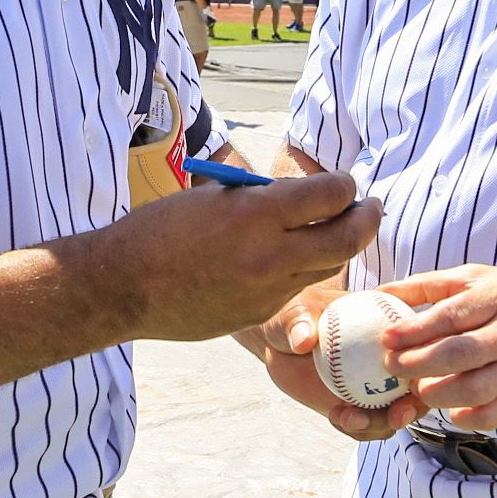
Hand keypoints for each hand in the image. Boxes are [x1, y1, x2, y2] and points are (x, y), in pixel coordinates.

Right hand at [106, 173, 379, 340]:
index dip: (345, 185)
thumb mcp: (212, 197)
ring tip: (342, 230)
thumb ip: (259, 196)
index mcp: (255, 213)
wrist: (123, 286)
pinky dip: (301, 271)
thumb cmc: (159, 230)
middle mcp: (270, 254)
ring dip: (340, 246)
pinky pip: (295, 289)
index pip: (330, 195)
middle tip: (373, 207)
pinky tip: (290, 259)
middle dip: (368, 219)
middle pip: (347, 238)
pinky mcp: (259, 314)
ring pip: (327, 267)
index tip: (346, 183)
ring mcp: (268, 290)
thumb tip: (296, 193)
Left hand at [252, 287, 426, 439]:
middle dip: (414, 405)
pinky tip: (337, 418)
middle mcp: (390, 358)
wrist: (277, 342)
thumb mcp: (292, 313)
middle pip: (416, 387)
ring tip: (350, 418)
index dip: (421, 363)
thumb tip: (303, 340)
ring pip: (394, 412)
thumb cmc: (289, 316)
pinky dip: (358, 427)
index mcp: (388, 326)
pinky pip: (368, 424)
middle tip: (396, 416)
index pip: (416, 345)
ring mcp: (377, 385)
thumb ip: (299, 324)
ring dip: (381, 422)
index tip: (408, 378)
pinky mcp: (360, 406)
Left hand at [376, 265, 496, 431]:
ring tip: (417, 390)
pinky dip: (470, 418)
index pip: (451, 316)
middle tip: (392, 368)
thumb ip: (430, 285)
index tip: (386, 339)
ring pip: (476, 388)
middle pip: (460, 354)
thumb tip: (380, 293)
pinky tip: (451, 412)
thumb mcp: (481, 278)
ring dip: (438, 394)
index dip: (414, 330)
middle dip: (419, 364)